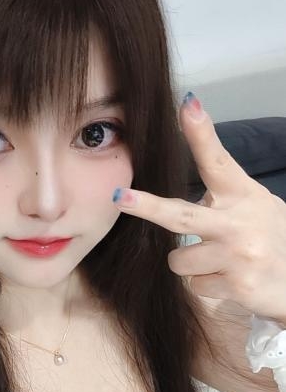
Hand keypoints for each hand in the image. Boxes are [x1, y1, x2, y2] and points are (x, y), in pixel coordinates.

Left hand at [112, 93, 285, 323]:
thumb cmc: (273, 240)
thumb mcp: (257, 205)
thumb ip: (226, 192)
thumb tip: (197, 166)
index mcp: (244, 195)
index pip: (218, 160)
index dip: (201, 133)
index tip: (186, 105)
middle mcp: (240, 223)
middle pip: (181, 215)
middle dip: (146, 206)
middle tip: (120, 198)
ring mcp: (238, 256)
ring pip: (179, 259)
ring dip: (191, 263)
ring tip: (220, 261)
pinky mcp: (236, 286)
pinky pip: (195, 284)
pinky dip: (207, 284)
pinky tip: (230, 279)